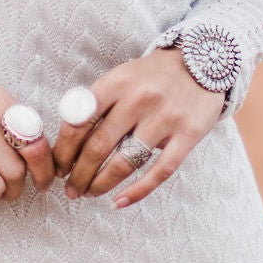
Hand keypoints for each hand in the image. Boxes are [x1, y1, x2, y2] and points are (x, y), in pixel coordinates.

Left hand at [52, 50, 224, 206]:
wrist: (203, 61)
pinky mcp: (188, 134)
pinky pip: (160, 171)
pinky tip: (119, 202)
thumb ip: (98, 104)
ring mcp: (165, 117)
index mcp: (116, 83)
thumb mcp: (122, 77)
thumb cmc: (153, 76)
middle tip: (71, 189)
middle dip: (79, 174)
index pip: (79, 123)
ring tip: (90, 193)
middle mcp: (139, 99)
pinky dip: (138, 191)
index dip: (64, 151)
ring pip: (126, 162)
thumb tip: (68, 143)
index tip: (58, 168)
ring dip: (102, 184)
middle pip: (99, 146)